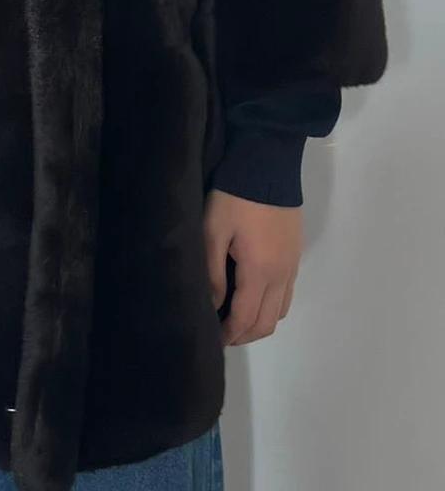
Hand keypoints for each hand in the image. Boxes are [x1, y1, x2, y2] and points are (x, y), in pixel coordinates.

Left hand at [203, 188, 302, 345]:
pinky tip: (252, 295)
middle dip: (244, 334)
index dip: (229, 334)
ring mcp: (292, 266)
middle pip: (266, 322)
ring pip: (279, 310)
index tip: (213, 340)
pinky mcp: (295, 255)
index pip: (245, 318)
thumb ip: (212, 272)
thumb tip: (213, 306)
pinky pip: (286, 293)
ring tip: (235, 316)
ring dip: (258, 321)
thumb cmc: (235, 198)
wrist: (268, 166)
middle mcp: (281, 275)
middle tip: (221, 333)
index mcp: (259, 272)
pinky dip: (270, 305)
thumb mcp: (213, 230)